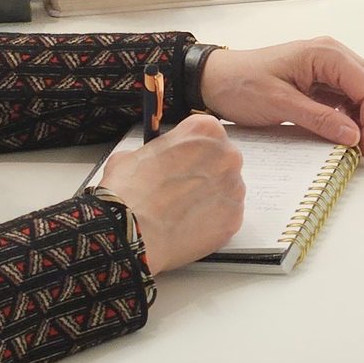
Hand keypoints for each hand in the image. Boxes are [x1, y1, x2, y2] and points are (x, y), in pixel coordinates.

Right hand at [98, 113, 243, 272]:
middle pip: (221, 161)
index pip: (206, 134)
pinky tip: (189, 226)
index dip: (191, 150)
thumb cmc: (129, 192)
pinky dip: (212, 222)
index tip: (181, 162)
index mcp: (204, 130)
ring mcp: (233, 187)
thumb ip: (155, 151)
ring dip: (209, 197)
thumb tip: (153, 160)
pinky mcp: (234, 217)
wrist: (129, 232)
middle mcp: (226, 155)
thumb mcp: (132, 155)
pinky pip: (227, 216)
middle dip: (204, 173)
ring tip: (182, 211)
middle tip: (180, 189)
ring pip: (226, 189)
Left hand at [201, 37, 363, 161]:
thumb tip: (354, 136)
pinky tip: (341, 133)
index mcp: (327, 54)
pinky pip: (353, 97)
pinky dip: (356, 116)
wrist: (214, 79)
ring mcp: (332, 66)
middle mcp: (336, 54)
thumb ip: (319, 119)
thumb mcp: (279, 104)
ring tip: (353, 145)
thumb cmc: (241, 85)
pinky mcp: (325, 79)